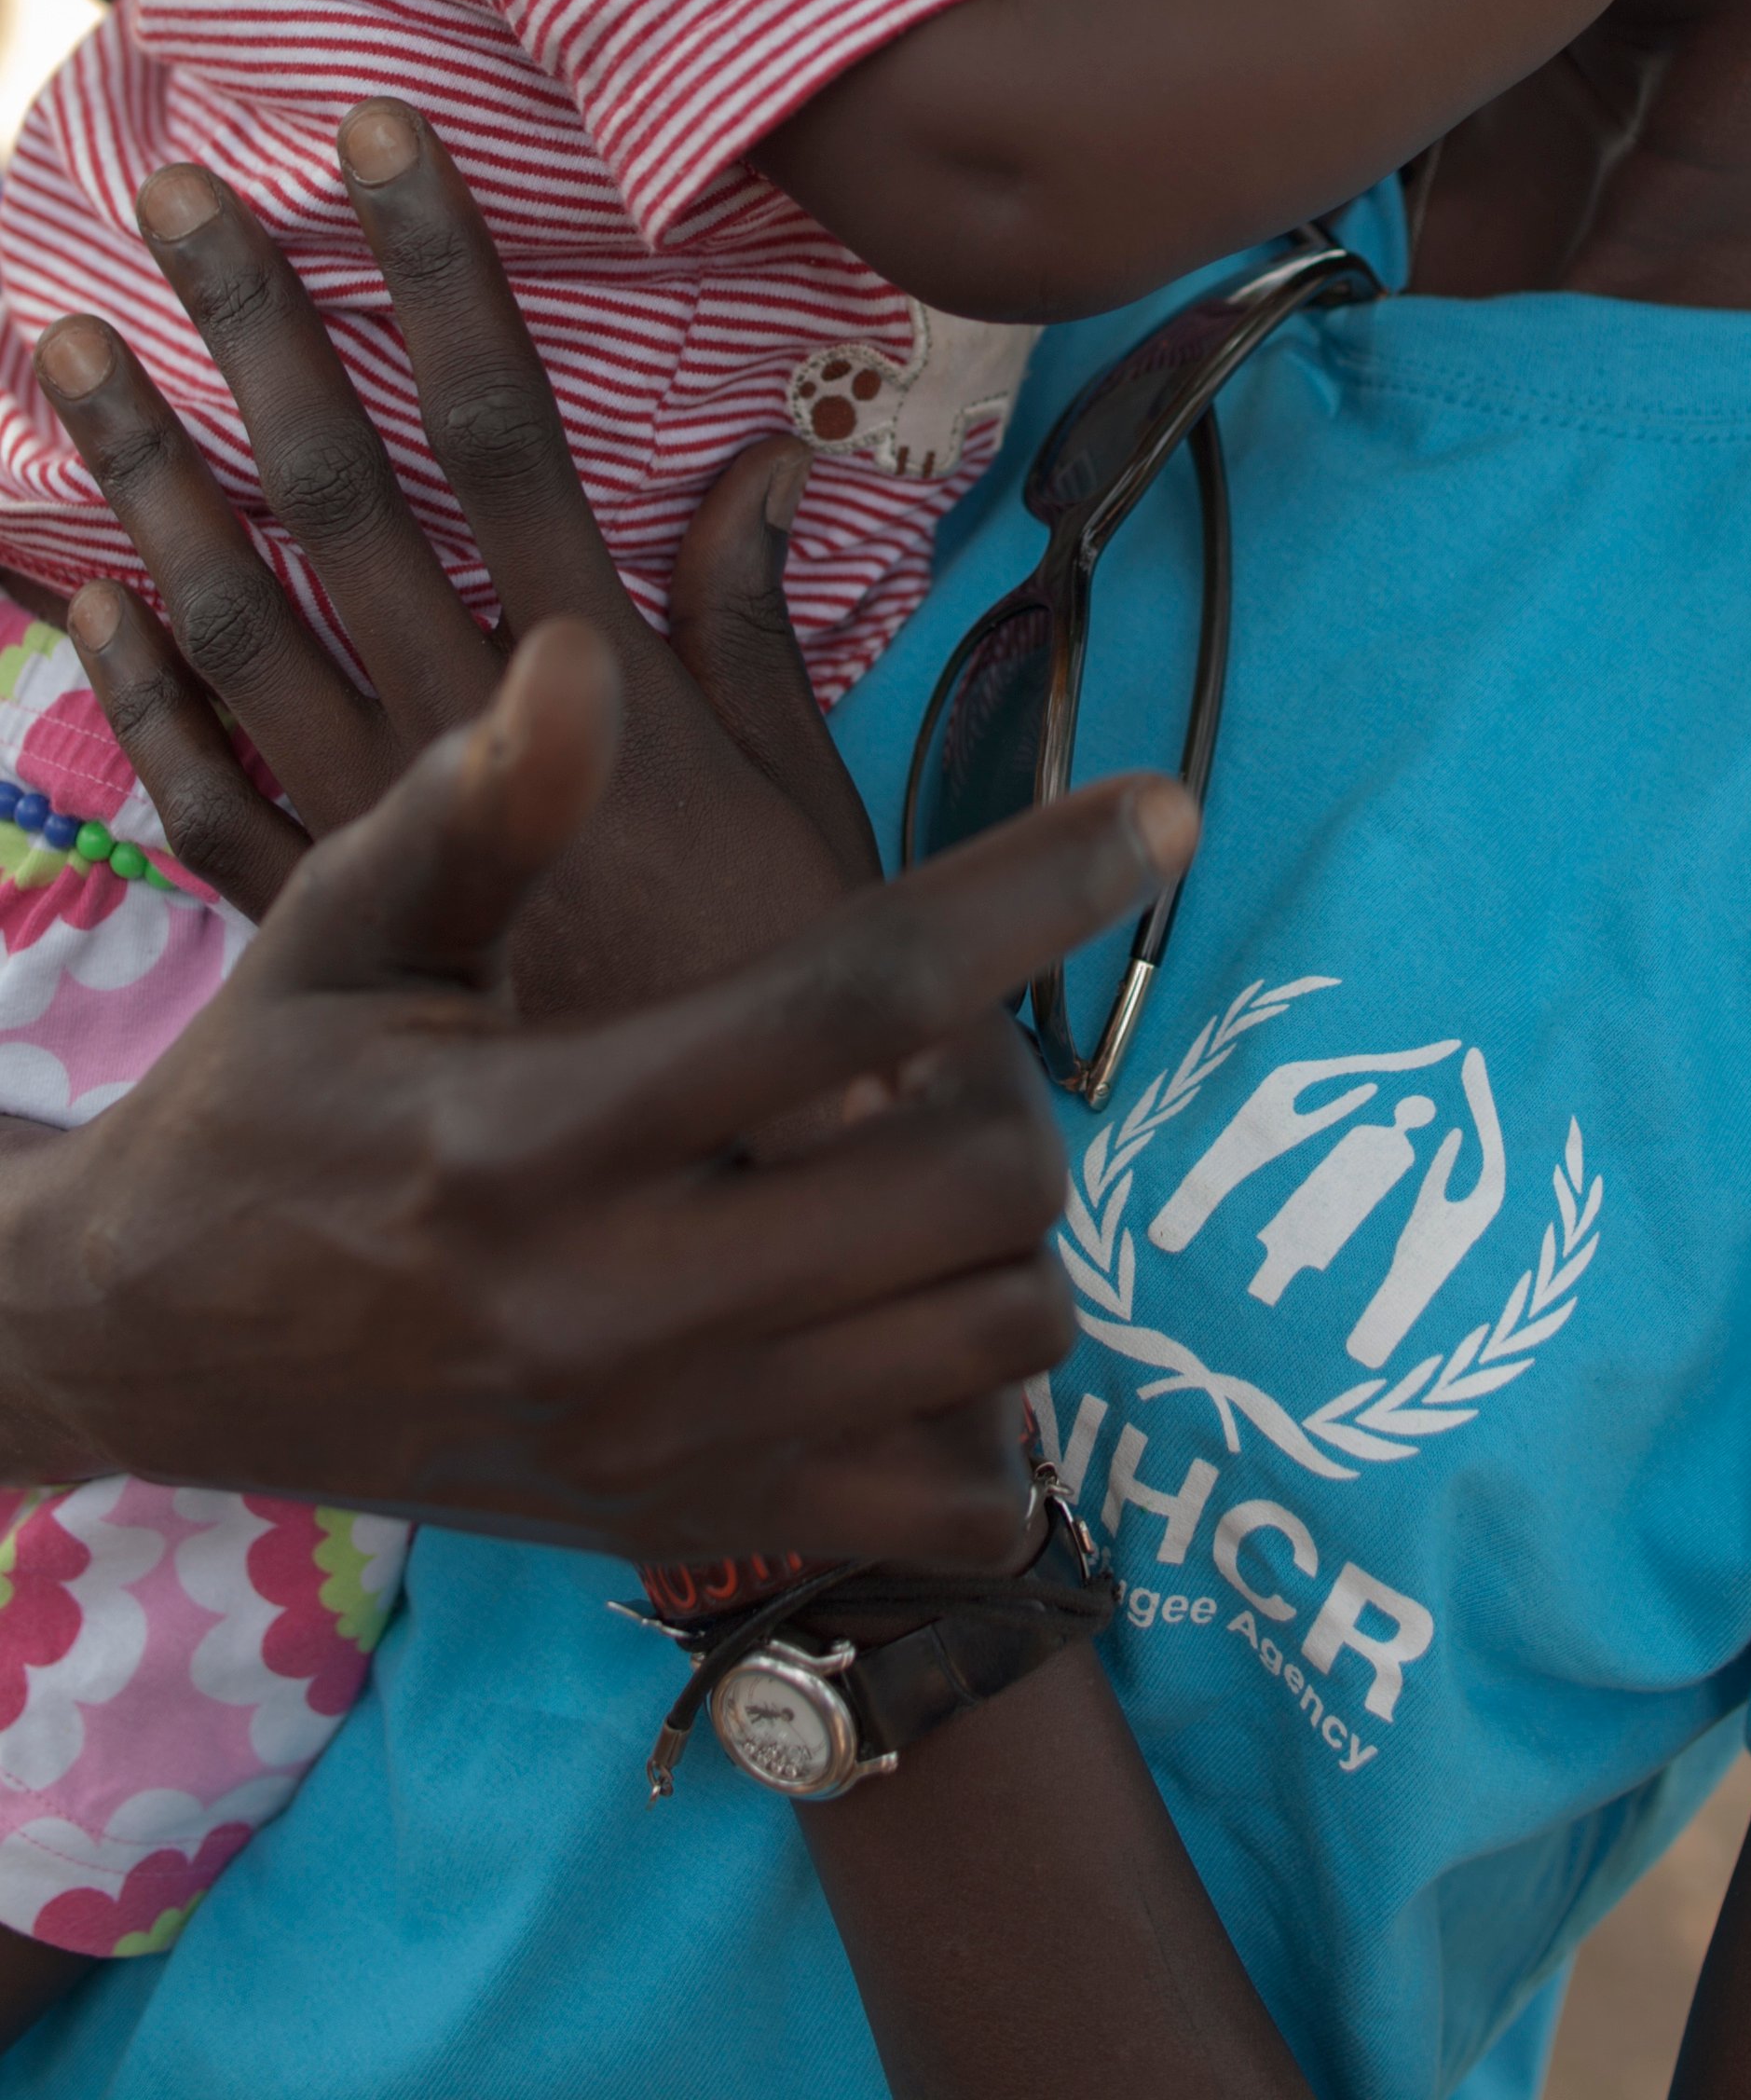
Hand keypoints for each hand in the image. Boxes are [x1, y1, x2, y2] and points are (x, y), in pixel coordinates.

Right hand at [0, 611, 1194, 1560]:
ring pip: (998, 1337)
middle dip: (1016, 1087)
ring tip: (918, 1166)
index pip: (850, 1000)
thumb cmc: (267, 1096)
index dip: (1029, 892)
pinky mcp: (687, 1527)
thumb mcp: (332, 932)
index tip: (1167, 809)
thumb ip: (476, 810)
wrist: (150, 1346)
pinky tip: (902, 1313)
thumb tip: (584, 657)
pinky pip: (955, 1504)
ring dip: (1003, 1232)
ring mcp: (665, 1445)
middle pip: (976, 1189)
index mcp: (536, 1136)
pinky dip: (981, 1409)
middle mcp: (617, 1309)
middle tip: (956, 1048)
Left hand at [37, 100, 874, 1015]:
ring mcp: (370, 829)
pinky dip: (137, 688)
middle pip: (335, 492)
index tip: (375, 138)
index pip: (497, 428)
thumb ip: (752, 627)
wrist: (719, 1222)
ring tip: (61, 351)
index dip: (436, 273)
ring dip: (145, 478)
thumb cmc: (792, 997)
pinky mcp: (323, 928)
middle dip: (254, 331)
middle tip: (171, 198)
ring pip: (233, 620)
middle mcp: (458, 733)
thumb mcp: (808, 800)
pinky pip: (197, 792)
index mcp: (593, 679)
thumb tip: (763, 452)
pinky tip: (82, 594)